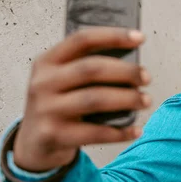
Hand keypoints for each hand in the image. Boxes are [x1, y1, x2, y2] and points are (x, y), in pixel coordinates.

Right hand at [13, 27, 151, 171]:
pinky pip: (95, 132)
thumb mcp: (62, 81)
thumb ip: (87, 69)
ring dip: (127, 99)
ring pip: (95, 99)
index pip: (82, 40)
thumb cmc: (58, 105)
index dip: (113, 36)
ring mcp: (46, 110)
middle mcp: (43, 83)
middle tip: (147, 77)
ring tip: (146, 100)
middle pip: (91, 69)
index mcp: (47, 62)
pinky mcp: (54, 135)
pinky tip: (137, 129)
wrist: (33, 144)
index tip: (140, 37)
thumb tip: (133, 66)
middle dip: (125, 71)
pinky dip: (120, 132)